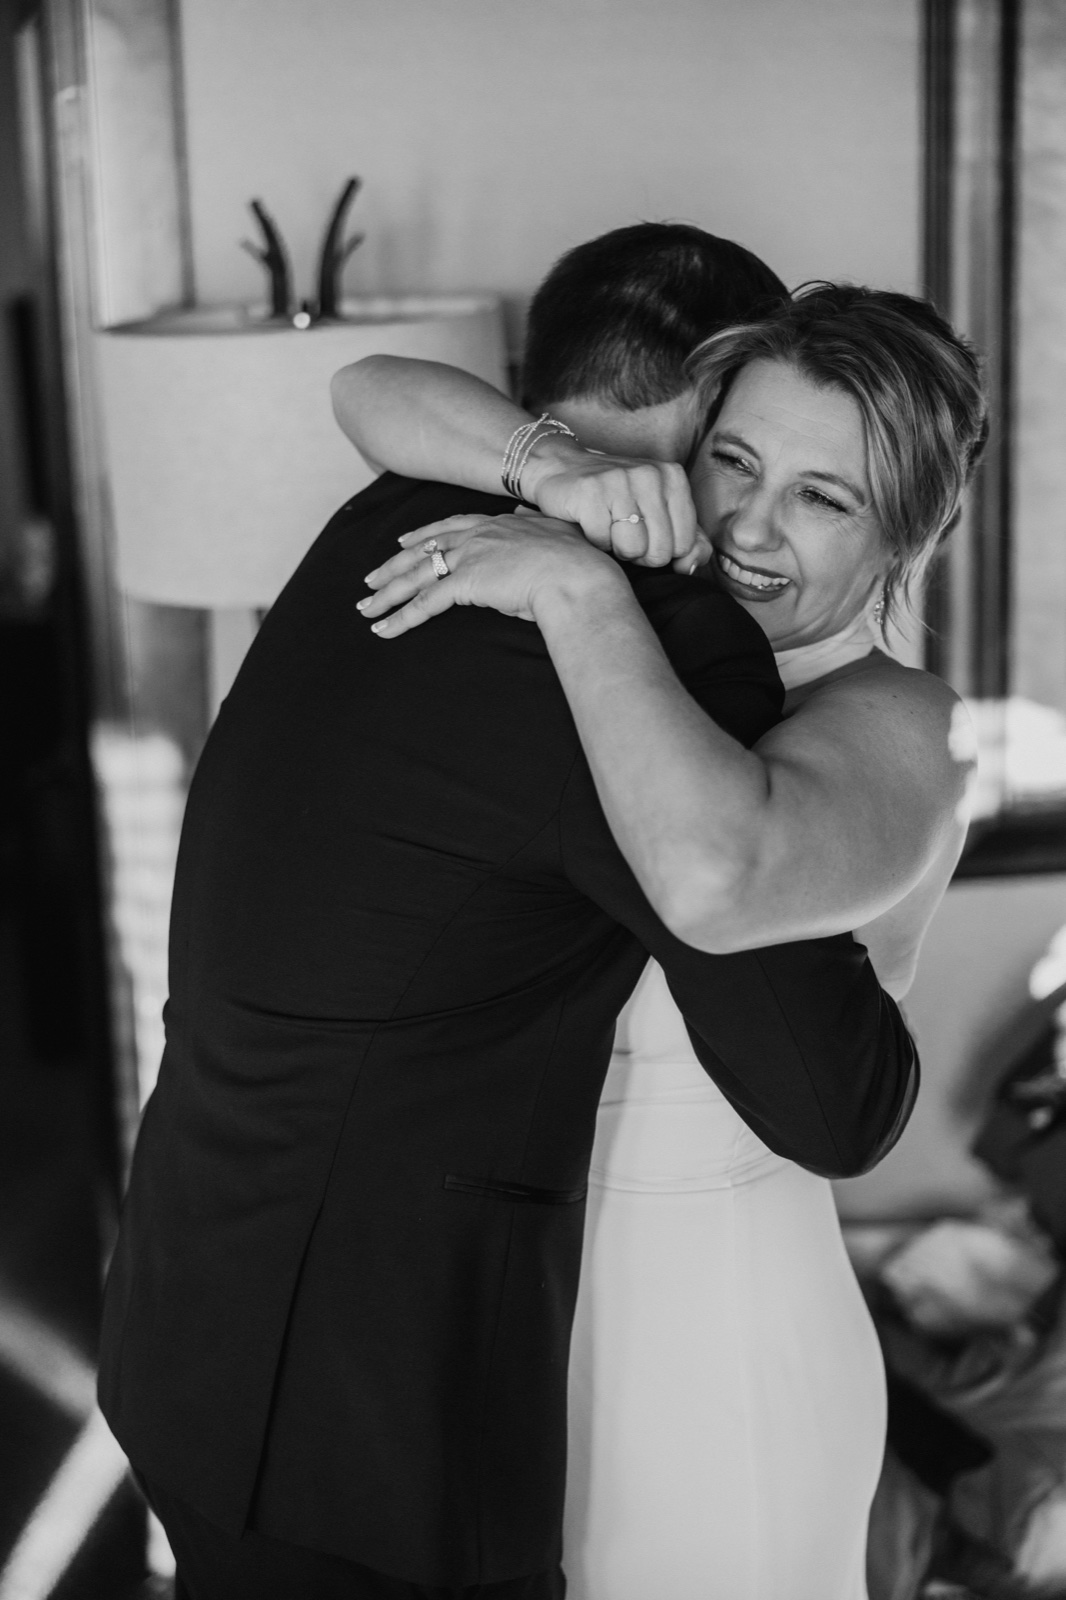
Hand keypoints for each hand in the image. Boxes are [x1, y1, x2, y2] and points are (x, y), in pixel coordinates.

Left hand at [359, 512, 622, 638]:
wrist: (578, 575)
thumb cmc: (576, 560)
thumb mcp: (554, 532)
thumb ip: (533, 524)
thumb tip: (525, 514)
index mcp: (495, 523)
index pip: (448, 528)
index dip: (422, 537)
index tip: (402, 544)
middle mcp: (476, 536)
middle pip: (422, 551)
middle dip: (393, 567)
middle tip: (370, 580)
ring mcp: (468, 558)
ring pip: (416, 577)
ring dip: (388, 595)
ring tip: (366, 609)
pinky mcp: (465, 584)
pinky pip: (424, 602)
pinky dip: (401, 617)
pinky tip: (384, 628)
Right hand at [525, 451, 708, 570]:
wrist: (561, 468)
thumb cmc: (615, 497)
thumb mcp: (659, 513)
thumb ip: (689, 541)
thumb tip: (688, 568)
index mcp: (674, 477)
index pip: (684, 544)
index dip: (660, 551)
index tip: (645, 534)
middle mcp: (651, 474)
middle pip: (659, 551)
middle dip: (639, 554)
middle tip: (623, 533)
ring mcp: (620, 480)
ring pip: (632, 549)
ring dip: (616, 549)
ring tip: (608, 527)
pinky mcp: (591, 491)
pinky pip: (602, 542)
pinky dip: (593, 541)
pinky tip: (589, 520)